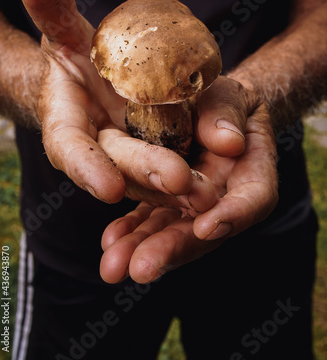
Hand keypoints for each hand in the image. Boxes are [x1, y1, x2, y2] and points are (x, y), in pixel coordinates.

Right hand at [19, 0, 216, 208]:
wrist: (99, 77)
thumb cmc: (78, 56)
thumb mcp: (69, 34)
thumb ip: (55, 14)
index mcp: (67, 123)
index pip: (70, 148)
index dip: (86, 168)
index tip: (108, 188)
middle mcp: (96, 148)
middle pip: (118, 165)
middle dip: (146, 173)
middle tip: (180, 180)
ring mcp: (126, 157)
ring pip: (147, 179)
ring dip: (175, 190)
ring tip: (205, 192)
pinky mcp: (152, 159)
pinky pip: (169, 175)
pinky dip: (188, 186)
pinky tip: (211, 191)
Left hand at [100, 77, 278, 282]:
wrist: (206, 105)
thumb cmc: (224, 99)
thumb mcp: (231, 95)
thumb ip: (228, 114)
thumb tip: (228, 142)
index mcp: (252, 169)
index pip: (253, 198)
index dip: (234, 215)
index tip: (207, 226)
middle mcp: (223, 195)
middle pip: (205, 228)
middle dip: (173, 248)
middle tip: (142, 268)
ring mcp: (192, 203)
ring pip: (171, 228)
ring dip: (143, 247)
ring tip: (114, 266)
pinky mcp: (164, 200)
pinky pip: (149, 216)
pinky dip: (130, 228)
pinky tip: (109, 240)